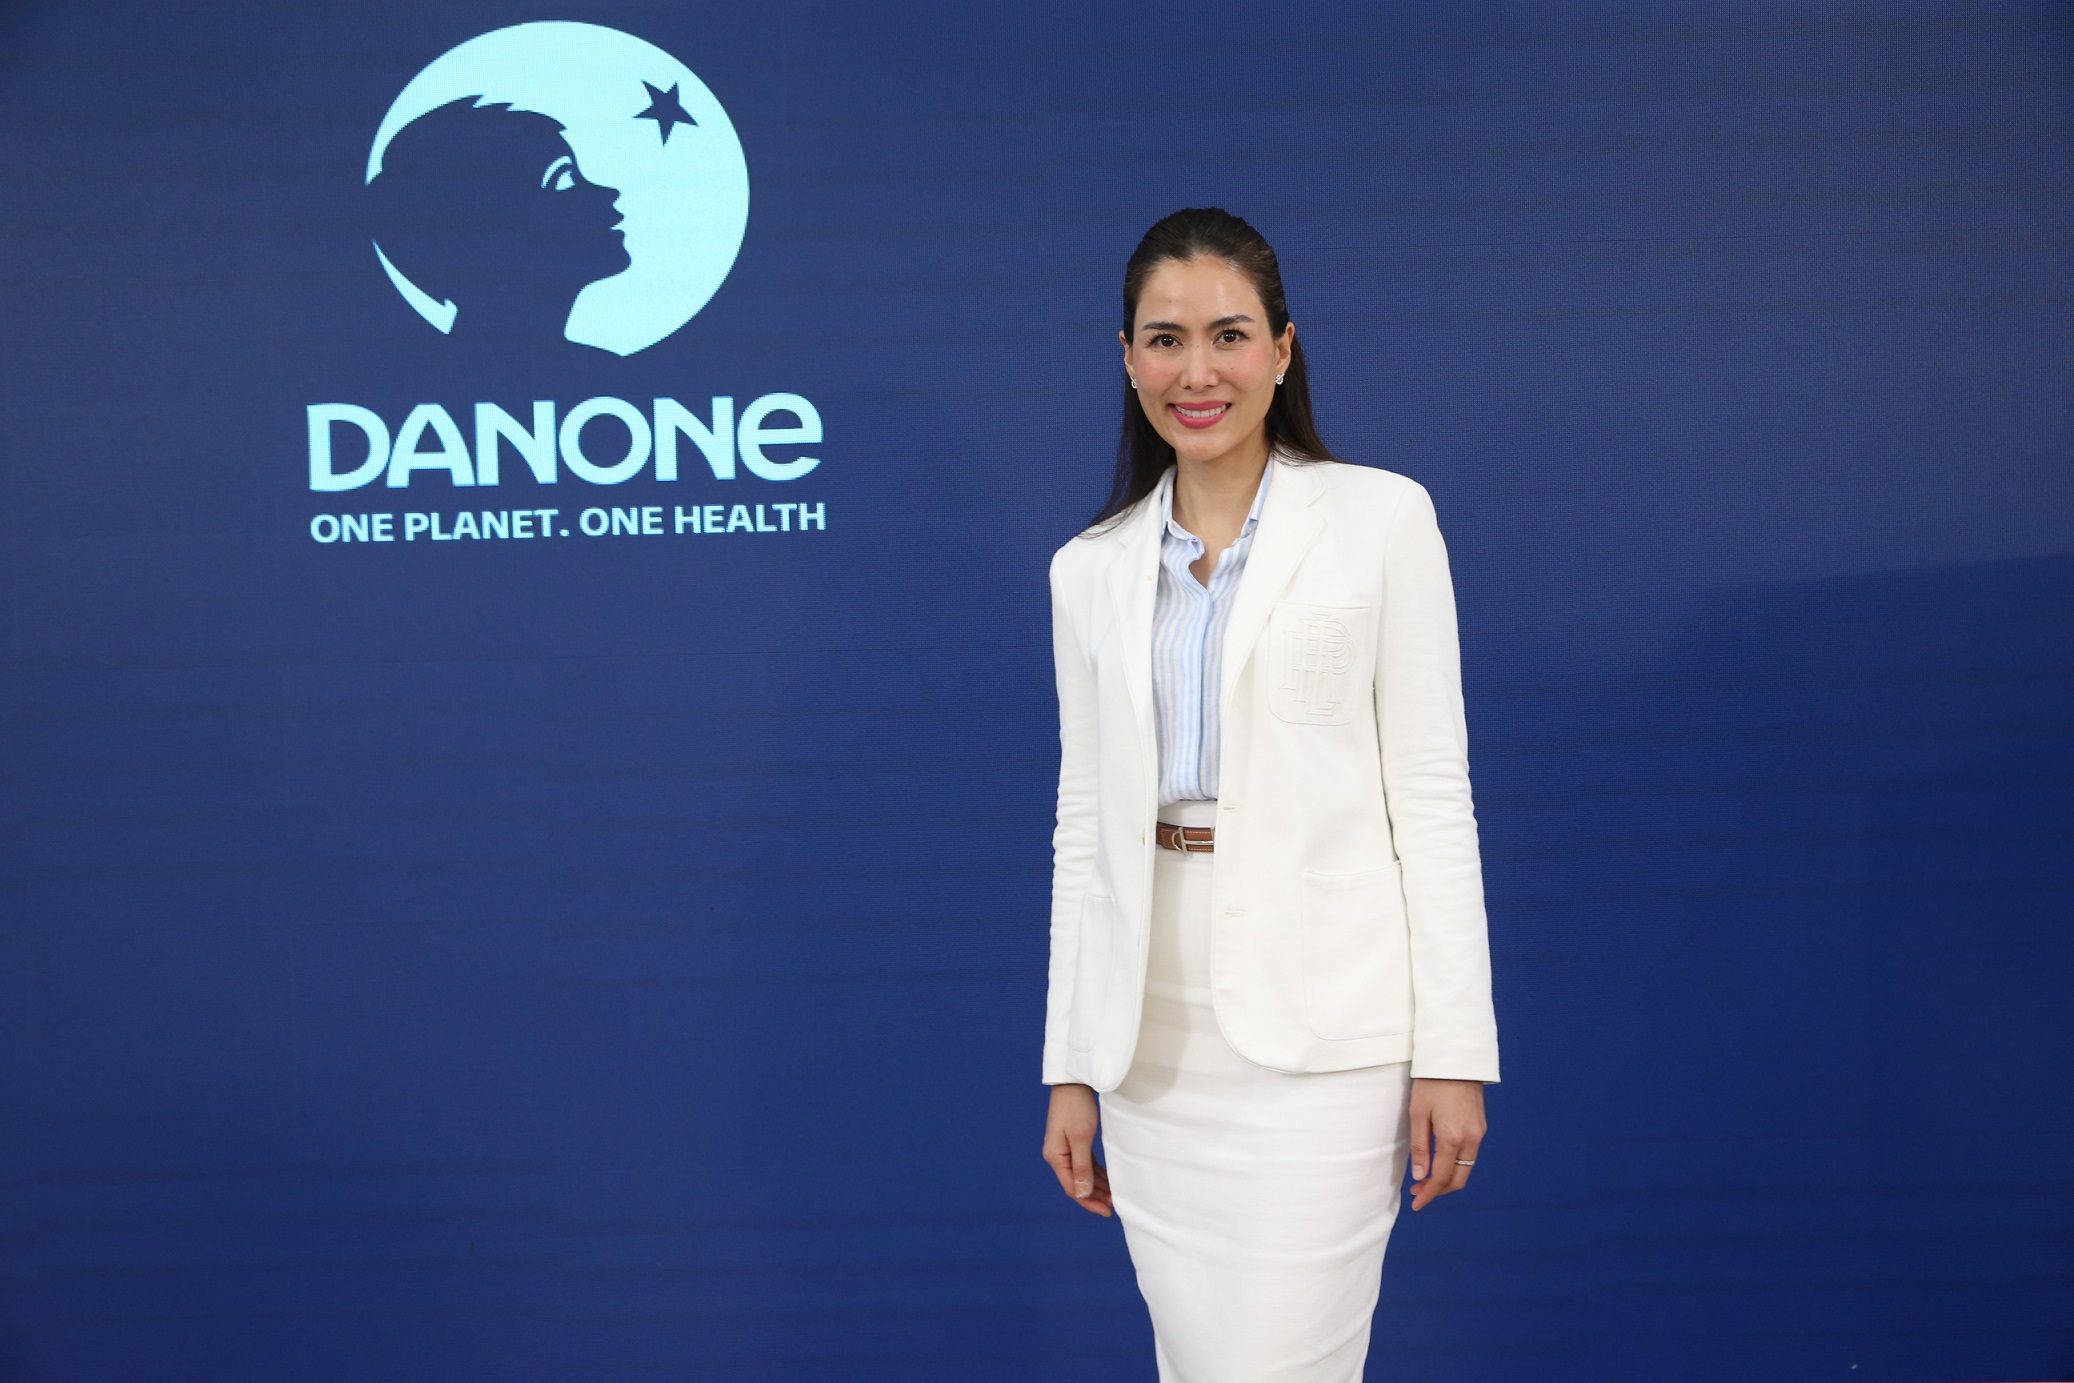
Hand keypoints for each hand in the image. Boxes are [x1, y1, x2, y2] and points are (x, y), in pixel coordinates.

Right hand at [1041, 1083, 1112, 1215]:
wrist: (1073, 1082)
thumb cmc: (1076, 1108)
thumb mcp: (1081, 1138)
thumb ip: (1081, 1167)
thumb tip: (1081, 1193)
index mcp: (1055, 1157)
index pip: (1072, 1188)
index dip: (1089, 1201)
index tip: (1107, 1210)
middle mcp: (1057, 1156)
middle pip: (1076, 1183)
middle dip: (1095, 1195)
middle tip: (1114, 1205)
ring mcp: (1064, 1149)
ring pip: (1081, 1174)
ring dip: (1096, 1185)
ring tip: (1113, 1196)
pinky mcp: (1072, 1142)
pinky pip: (1084, 1164)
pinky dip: (1095, 1173)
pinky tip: (1107, 1179)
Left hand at [1407, 1077, 1485, 1211]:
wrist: (1456, 1060)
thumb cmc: (1431, 1084)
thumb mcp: (1418, 1114)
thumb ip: (1419, 1148)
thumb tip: (1420, 1177)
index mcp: (1453, 1137)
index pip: (1442, 1178)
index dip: (1429, 1195)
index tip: (1416, 1204)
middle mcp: (1471, 1139)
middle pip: (1458, 1179)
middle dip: (1439, 1191)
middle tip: (1418, 1193)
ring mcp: (1479, 1134)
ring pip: (1466, 1169)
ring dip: (1448, 1179)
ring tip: (1426, 1180)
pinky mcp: (1481, 1127)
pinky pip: (1470, 1156)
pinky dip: (1456, 1166)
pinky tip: (1441, 1163)